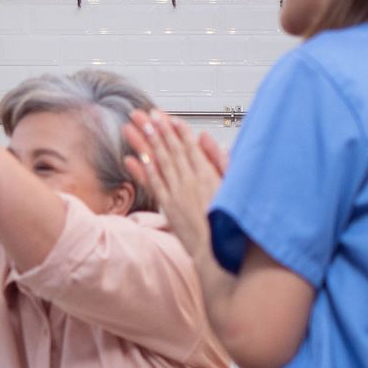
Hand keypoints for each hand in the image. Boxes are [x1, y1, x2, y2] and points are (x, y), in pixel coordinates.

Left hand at [123, 110, 223, 263]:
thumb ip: (220, 161)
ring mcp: (177, 194)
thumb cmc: (231, 223)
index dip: (177, 130)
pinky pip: (154, 184)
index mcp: (208, 175)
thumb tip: (207, 140)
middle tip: (146, 114)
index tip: (168, 117)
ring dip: (146, 143)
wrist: (219, 253)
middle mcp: (190, 182)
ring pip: (159, 162)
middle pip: (170, 149)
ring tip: (136, 126)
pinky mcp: (169, 208)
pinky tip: (133, 158)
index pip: (189, 146)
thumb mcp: (235, 187)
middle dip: (157, 129)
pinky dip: (143, 170)